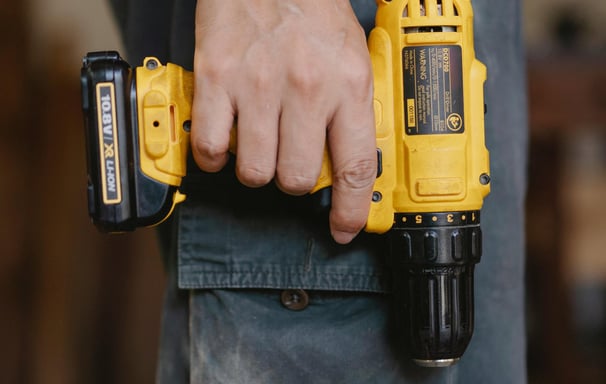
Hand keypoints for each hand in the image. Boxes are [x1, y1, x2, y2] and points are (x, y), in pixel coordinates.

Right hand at [191, 0, 375, 243]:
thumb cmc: (312, 12)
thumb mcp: (352, 58)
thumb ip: (351, 109)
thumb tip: (347, 160)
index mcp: (347, 85)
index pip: (355, 166)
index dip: (350, 209)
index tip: (343, 227)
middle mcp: (305, 88)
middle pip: (296, 179)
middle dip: (292, 180)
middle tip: (289, 160)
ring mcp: (258, 85)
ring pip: (253, 171)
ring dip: (255, 168)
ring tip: (257, 144)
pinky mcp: (217, 79)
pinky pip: (210, 147)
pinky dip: (214, 156)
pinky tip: (225, 140)